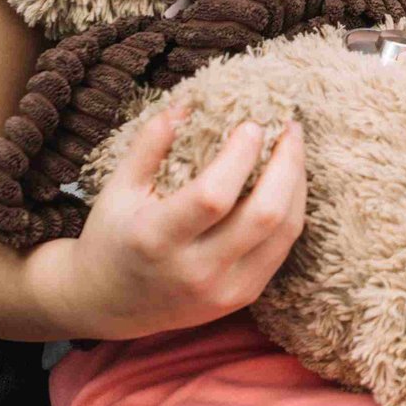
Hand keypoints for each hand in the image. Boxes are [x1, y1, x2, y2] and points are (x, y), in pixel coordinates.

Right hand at [31, 104, 305, 340]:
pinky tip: (288, 180)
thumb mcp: (118, 187)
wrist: (108, 305)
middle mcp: (194, 271)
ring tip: (293, 146)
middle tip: (290, 126)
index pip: (213, 196)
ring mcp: (223, 290)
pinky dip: (292, 208)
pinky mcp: (242, 296)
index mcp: (156, 240)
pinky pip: (283, 248)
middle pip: (263, 215)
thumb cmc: (113, 236)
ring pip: (284, 231)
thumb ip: (151, 143)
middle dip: (287, 163)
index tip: (252, 123)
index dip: (241, 155)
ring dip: (297, 182)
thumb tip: (189, 100)